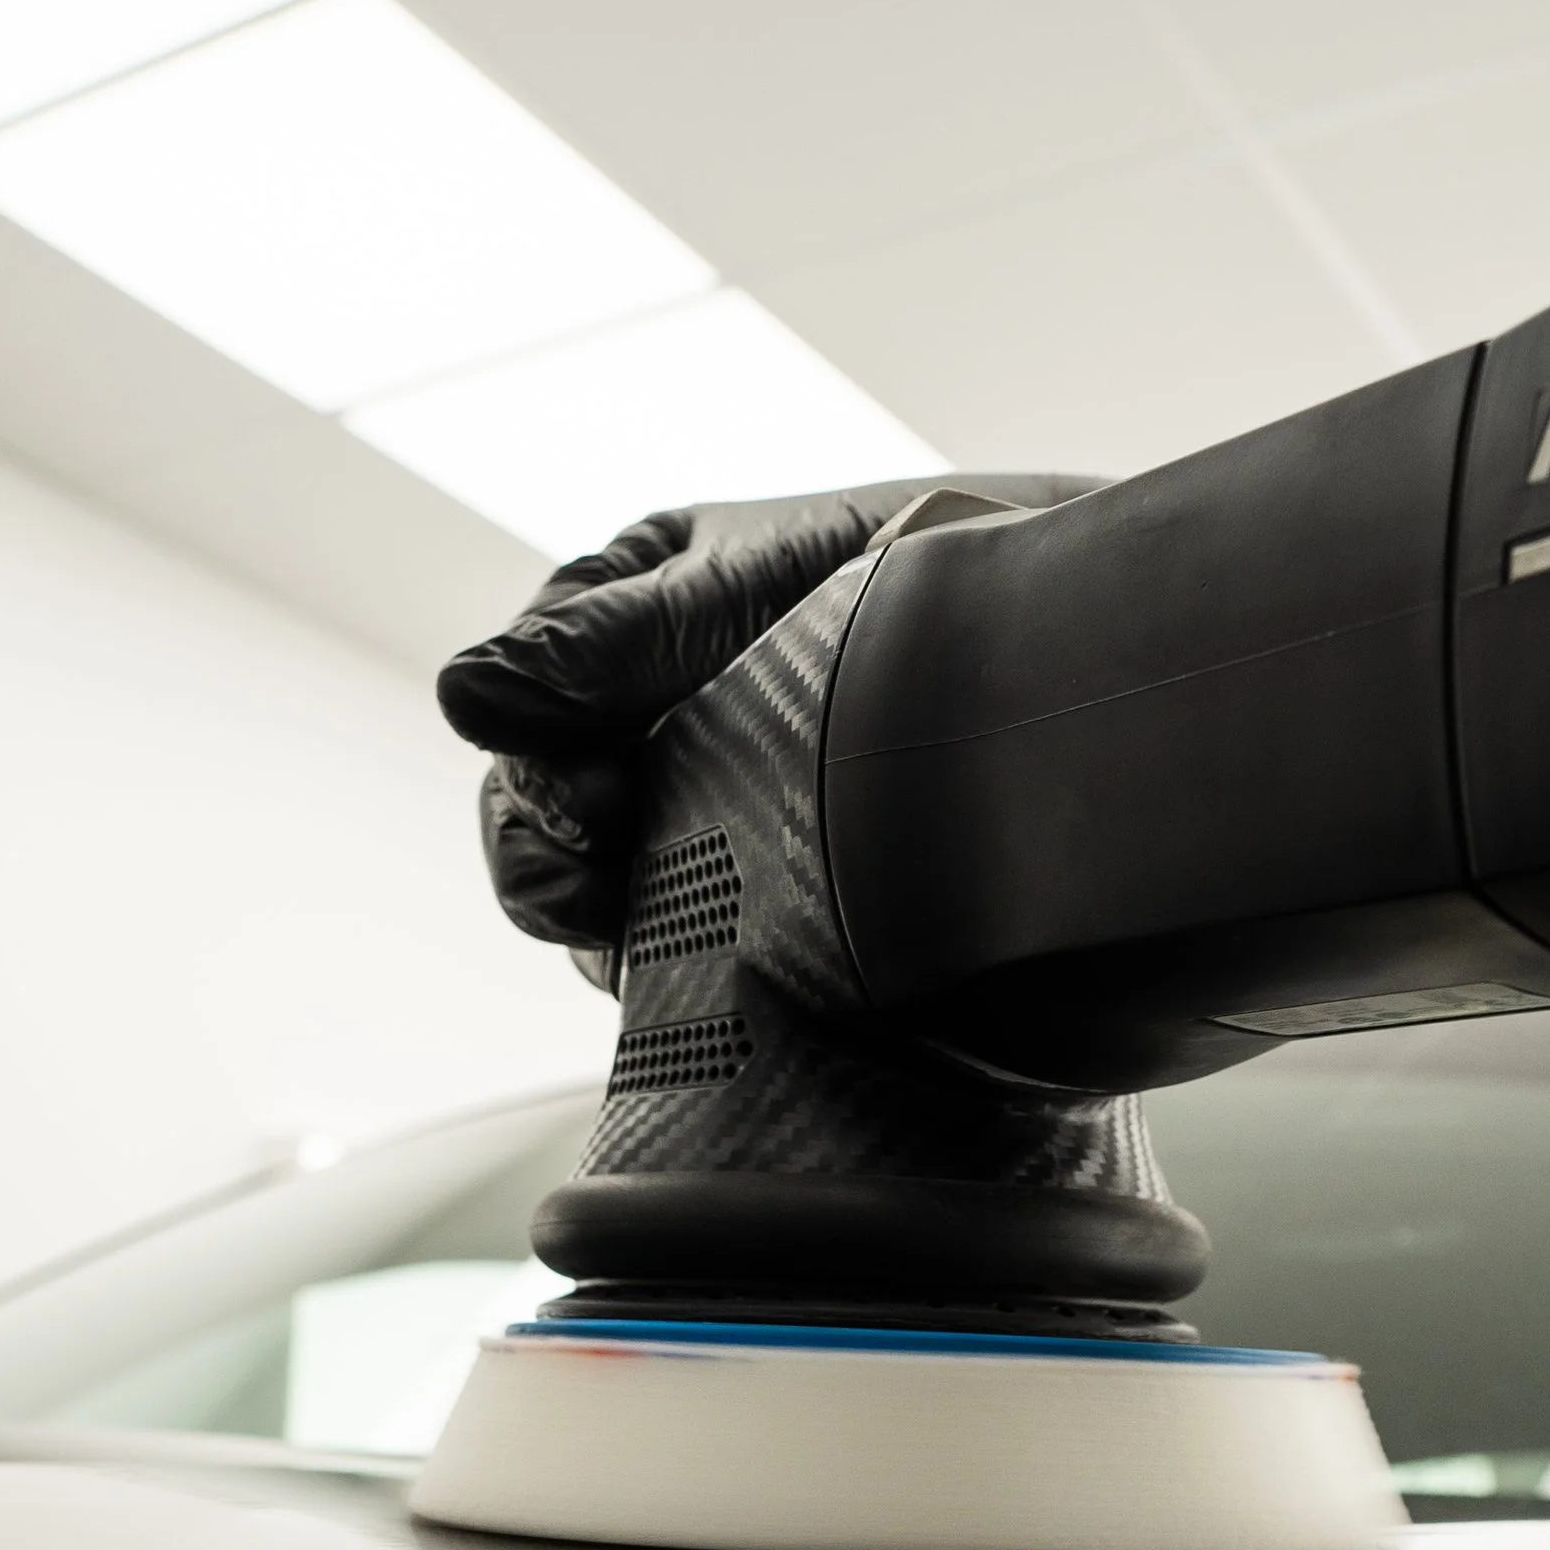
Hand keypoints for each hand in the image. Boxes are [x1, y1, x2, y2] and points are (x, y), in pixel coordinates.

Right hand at [436, 479, 1098, 982]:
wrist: (1084, 660)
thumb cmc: (934, 577)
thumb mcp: (765, 584)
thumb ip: (622, 638)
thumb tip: (465, 696)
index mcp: (630, 606)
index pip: (517, 701)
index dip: (533, 765)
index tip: (594, 806)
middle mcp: (647, 711)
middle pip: (532, 810)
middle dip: (548, 857)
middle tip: (603, 887)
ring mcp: (695, 805)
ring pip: (588, 893)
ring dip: (605, 922)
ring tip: (652, 939)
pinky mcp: (752, 890)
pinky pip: (671, 948)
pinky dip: (673, 964)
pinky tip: (718, 972)